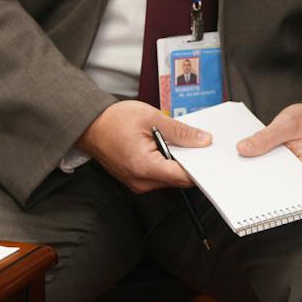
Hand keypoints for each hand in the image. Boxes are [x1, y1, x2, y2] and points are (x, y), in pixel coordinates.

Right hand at [75, 100, 210, 193]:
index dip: (200, 167)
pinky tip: (165, 146)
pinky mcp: (136, 179)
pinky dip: (166, 163)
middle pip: (178, 179)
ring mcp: (137, 183)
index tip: (211, 156)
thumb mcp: (152, 118)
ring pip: (169, 178)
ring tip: (174, 140)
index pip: (182, 176)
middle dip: (190, 162)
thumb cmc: (114, 120)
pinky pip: (159, 175)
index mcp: (144, 167)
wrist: (90, 125)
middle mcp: (141, 181)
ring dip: (177, 161)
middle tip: (197, 142)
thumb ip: (180, 132)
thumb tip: (203, 140)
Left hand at [236, 103, 301, 174]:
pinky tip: (250, 155)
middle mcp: (300, 176)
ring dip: (257, 166)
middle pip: (273, 180)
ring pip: (269, 174)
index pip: (278, 182)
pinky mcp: (286, 166)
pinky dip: (261, 161)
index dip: (259, 179)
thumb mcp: (288, 123)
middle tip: (237, 165)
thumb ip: (266, 137)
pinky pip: (270, 167)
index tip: (241, 173)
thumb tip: (243, 149)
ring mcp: (292, 172)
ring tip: (242, 159)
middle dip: (255, 173)